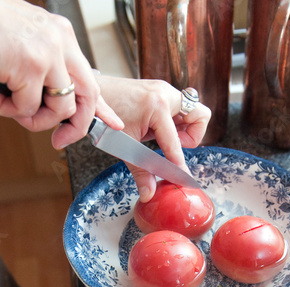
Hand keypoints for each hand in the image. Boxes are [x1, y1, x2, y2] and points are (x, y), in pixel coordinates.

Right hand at [0, 0, 122, 147]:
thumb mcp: (26, 47)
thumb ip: (47, 70)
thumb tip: (57, 101)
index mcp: (60, 35)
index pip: (89, 77)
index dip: (102, 106)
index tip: (113, 123)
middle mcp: (60, 40)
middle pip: (88, 96)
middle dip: (77, 125)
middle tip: (60, 140)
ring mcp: (48, 52)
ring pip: (60, 108)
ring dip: (34, 118)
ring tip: (9, 104)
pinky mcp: (31, 65)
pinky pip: (29, 108)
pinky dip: (9, 110)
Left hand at [97, 76, 210, 201]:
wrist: (89, 94)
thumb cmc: (103, 117)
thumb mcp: (123, 146)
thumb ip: (140, 171)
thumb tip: (149, 193)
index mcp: (157, 106)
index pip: (176, 143)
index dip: (179, 165)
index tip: (183, 179)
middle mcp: (165, 94)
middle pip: (200, 116)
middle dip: (192, 136)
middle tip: (173, 146)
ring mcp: (164, 90)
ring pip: (193, 111)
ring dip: (184, 129)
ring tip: (163, 138)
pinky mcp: (160, 91)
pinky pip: (180, 109)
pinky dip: (174, 122)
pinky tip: (156, 130)